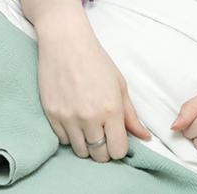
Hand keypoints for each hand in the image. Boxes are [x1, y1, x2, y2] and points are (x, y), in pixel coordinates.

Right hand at [35, 10, 150, 161]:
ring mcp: (68, 117)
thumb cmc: (95, 60)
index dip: (118, 147)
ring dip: (86, 143)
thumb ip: (131, 115)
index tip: (115, 137)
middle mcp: (90, 117)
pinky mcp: (51, 113)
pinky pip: (62, 140)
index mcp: (111, 110)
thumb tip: (145, 138)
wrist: (65, 41)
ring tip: (86, 126)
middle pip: (99, 155)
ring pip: (80, 151)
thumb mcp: (119, 85)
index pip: (118, 151)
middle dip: (103, 148)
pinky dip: (69, 135)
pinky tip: (73, 119)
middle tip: (101, 132)